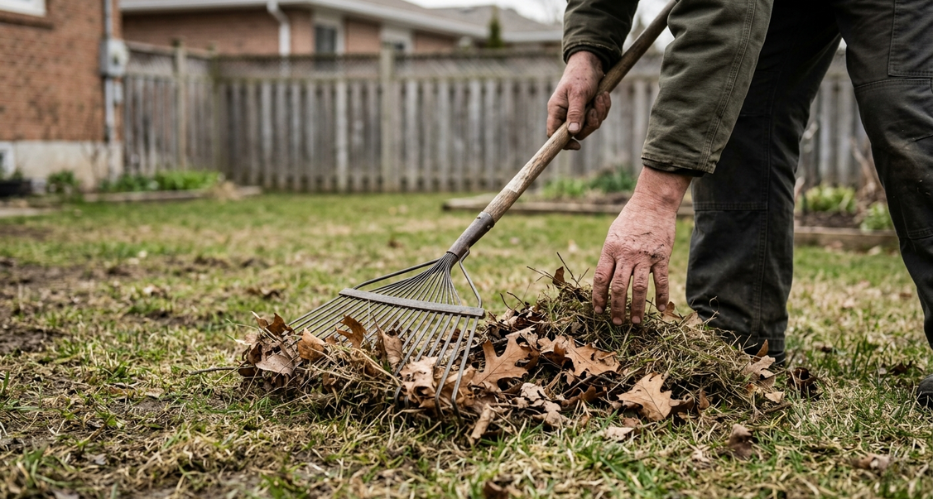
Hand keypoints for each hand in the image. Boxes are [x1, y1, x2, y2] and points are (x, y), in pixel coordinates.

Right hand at [547, 51, 610, 149]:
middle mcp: (565, 113)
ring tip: (601, 97)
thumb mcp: (578, 93)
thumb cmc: (581, 75)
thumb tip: (572, 132)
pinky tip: (604, 95)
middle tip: (595, 110)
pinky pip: (597, 117)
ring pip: (589, 125)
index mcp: (556, 109)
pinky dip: (603, 108)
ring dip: (599, 113)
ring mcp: (577, 111)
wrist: (592, 61)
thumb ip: (575, 113)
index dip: (563, 143)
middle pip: (576, 132)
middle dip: (590, 123)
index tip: (576, 146)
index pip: (553, 133)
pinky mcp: (588, 108)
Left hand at [593, 168, 691, 324]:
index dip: (598, 297)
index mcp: (610, 250)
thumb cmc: (630, 219)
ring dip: (636, 308)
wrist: (653, 203)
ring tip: (634, 322)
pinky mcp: (662, 257)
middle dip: (616, 308)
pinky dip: (661, 297)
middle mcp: (626, 255)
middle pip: (618, 287)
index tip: (598, 310)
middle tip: (616, 322)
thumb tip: (605, 280)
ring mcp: (645, 257)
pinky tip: (660, 309)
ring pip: (639, 288)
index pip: (601, 278)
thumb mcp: (613, 235)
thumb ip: (610, 256)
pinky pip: (661, 281)